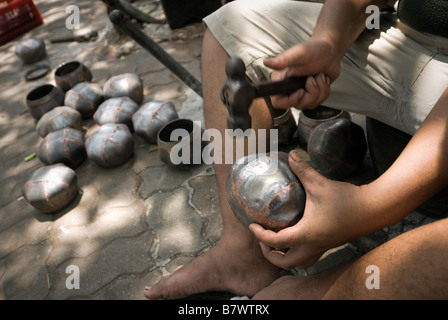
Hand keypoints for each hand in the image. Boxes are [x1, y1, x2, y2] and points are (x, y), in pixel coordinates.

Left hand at [249, 150, 370, 269]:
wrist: (375, 209)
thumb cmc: (347, 199)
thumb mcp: (320, 183)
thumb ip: (303, 169)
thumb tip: (291, 155)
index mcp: (306, 234)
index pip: (276, 242)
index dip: (260, 235)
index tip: (252, 225)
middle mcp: (313, 246)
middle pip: (285, 262)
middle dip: (270, 255)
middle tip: (263, 239)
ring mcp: (323, 247)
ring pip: (299, 263)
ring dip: (284, 257)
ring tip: (277, 243)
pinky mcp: (330, 244)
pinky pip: (309, 257)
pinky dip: (298, 254)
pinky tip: (297, 238)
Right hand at [263, 39, 340, 109]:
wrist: (330, 51)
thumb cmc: (314, 49)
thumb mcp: (299, 53)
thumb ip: (283, 59)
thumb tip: (266, 62)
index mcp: (282, 80)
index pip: (278, 102)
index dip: (290, 101)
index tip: (301, 91)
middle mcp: (290, 89)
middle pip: (297, 105)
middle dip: (310, 93)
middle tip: (313, 78)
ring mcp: (301, 93)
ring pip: (310, 105)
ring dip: (320, 90)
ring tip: (319, 76)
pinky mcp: (312, 95)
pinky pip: (318, 102)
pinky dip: (325, 91)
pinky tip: (323, 79)